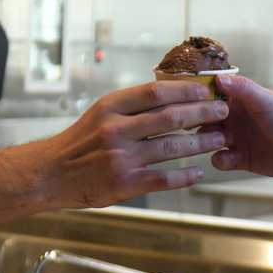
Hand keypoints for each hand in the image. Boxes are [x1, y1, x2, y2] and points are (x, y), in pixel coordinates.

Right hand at [40, 79, 228, 207]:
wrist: (50, 173)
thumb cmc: (79, 142)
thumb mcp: (100, 113)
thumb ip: (131, 105)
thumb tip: (171, 93)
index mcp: (111, 106)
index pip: (156, 92)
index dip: (186, 90)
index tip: (207, 89)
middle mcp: (117, 129)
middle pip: (170, 117)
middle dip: (202, 113)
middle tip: (222, 111)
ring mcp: (122, 157)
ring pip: (172, 146)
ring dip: (200, 142)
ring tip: (219, 138)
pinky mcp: (125, 182)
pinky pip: (163, 177)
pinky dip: (185, 175)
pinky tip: (199, 172)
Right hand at [208, 74, 272, 178]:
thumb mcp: (266, 100)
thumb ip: (243, 89)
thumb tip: (218, 78)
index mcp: (238, 100)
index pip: (210, 95)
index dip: (198, 98)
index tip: (190, 102)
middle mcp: (233, 118)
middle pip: (204, 118)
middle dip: (199, 122)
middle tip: (202, 125)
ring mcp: (235, 139)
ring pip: (208, 139)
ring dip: (207, 141)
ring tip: (221, 141)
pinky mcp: (239, 159)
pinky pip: (219, 160)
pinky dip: (219, 160)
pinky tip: (229, 158)